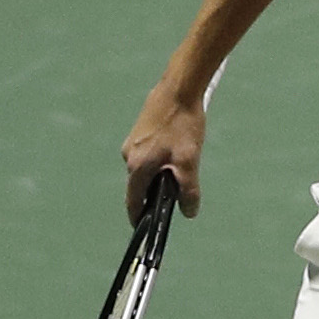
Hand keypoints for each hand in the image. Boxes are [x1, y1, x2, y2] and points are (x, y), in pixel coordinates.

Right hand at [121, 78, 207, 220]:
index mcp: (137, 166)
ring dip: (160, 176)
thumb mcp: (189, 161)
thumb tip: (188, 212)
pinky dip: (160, 163)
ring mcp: (132, 143)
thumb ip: (188, 190)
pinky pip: (148, 156)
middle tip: (174, 201)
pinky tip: (178, 154)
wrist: (178, 89)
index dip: (139, 217)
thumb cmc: (183, 124)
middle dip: (155, 195)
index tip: (143, 229)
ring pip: (145, 170)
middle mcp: (128, 156)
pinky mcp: (139, 133)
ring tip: (182, 172)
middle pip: (140, 186)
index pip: (133, 201)